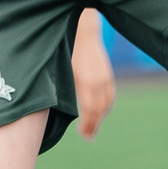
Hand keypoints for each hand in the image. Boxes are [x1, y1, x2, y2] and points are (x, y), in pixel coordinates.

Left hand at [71, 11, 116, 137]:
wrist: (84, 31)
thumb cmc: (67, 50)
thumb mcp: (61, 70)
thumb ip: (63, 90)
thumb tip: (57, 109)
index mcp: (85, 82)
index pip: (90, 111)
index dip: (87, 125)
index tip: (83, 134)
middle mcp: (99, 81)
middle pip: (100, 110)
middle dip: (94, 125)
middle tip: (87, 136)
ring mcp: (106, 78)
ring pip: (107, 104)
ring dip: (101, 117)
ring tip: (92, 127)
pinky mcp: (108, 74)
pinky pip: (110, 96)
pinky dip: (106, 107)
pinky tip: (99, 112)